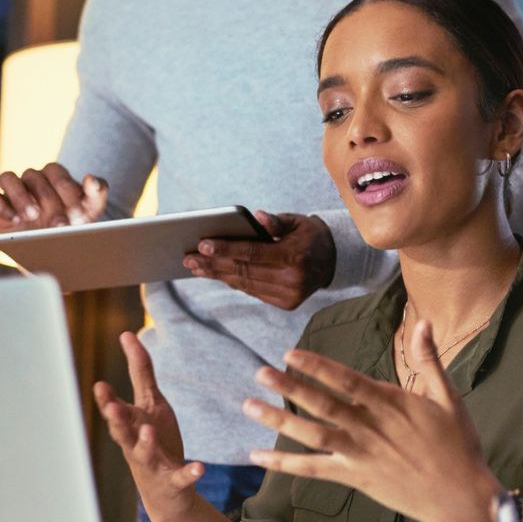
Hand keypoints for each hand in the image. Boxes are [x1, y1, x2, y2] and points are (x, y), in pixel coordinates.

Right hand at [0, 162, 107, 230]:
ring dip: (21, 196)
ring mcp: (14, 190)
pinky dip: (2, 206)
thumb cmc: (74, 222)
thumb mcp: (90, 211)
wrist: (54, 245)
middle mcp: (32, 178)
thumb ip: (96, 193)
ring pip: (9, 178)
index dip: (69, 192)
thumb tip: (91, 179)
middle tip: (61, 225)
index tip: (79, 214)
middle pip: (36, 178)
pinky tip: (15, 220)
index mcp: (55, 175)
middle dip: (50, 203)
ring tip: (33, 216)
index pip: (58, 174)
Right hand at [92, 332, 202, 521]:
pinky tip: (199, 467)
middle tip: (110, 407)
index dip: (107, 399)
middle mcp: (136, 444)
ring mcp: (154, 464)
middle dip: (115, 420)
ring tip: (148, 430)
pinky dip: (189, 473)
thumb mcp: (148, 403)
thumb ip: (139, 371)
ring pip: (145, 453)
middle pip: (122, 432)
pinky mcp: (174, 480)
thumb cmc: (153, 439)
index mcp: (130, 425)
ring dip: (145, 442)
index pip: (115, 411)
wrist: (165, 492)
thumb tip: (127, 334)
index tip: (100, 385)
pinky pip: (181, 477)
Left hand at [183, 211, 334, 309]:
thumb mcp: (297, 221)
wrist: (334, 259)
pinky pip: (253, 291)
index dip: (225, 249)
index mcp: (295, 256)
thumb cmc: (309, 234)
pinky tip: (217, 274)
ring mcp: (290, 295)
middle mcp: (293, 280)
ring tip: (196, 267)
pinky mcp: (287, 304)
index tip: (201, 245)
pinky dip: (234, 282)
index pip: (252, 253)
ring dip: (218, 275)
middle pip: (244, 271)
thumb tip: (256, 217)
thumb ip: (276, 221)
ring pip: (245, 284)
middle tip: (188, 258)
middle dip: (213, 265)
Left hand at [243, 321, 502, 521]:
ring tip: (250, 406)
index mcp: (391, 404)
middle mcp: (370, 428)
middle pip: (323, 404)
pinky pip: (314, 470)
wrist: (462, 498)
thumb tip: (423, 322)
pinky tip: (259, 456)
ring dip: (280, 420)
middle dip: (290, 387)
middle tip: (260, 372)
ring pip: (313, 434)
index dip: (317, 367)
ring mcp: (361, 454)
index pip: (346, 380)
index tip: (290, 354)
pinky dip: (285, 463)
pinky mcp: (356, 478)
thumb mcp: (450, 399)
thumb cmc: (459, 446)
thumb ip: (429, 361)